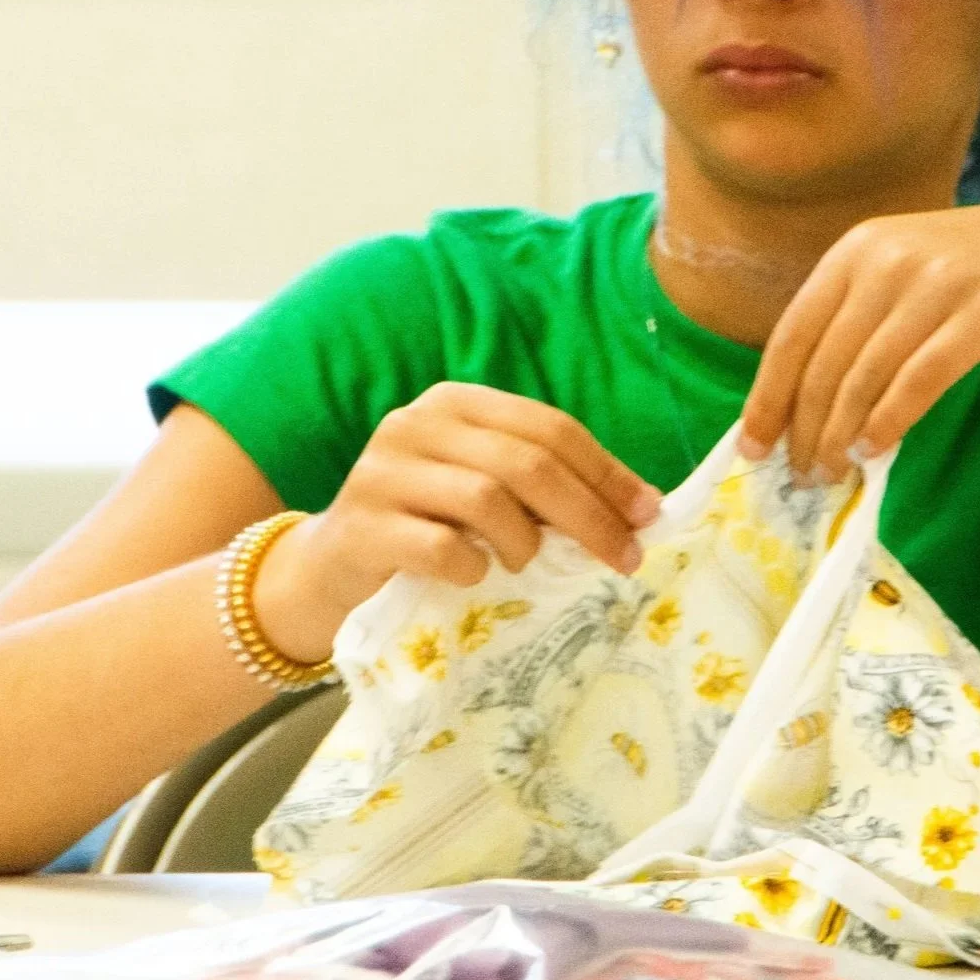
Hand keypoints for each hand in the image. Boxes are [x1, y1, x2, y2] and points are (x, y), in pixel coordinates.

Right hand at [254, 383, 662, 660]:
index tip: (648, 515)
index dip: (606, 471)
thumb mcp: (484, 492)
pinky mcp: (363, 525)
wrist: (331, 572)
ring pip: (486, 497)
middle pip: (527, 462)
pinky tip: (474, 576)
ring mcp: (384, 472)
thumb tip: (640, 511)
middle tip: (623, 558)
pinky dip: (471, 565)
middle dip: (588, 513)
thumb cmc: (425, 529)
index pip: (549, 427)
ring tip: (525, 566)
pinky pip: (440, 545)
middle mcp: (418, 424)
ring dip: (525, 542)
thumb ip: (544, 487)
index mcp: (458, 404)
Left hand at [739, 203, 979, 478]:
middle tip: (802, 474)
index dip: (768, 395)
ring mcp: (942, 281)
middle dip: (805, 427)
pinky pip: (922, 377)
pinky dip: (892, 419)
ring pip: (868, 374)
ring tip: (833, 472)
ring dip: (842, 433)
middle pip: (826, 360)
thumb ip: (855, 320)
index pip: (794, 331)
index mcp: (859, 247)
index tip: (752, 447)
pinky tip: (876, 450)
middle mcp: (893, 257)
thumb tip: (794, 402)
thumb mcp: (907, 275)